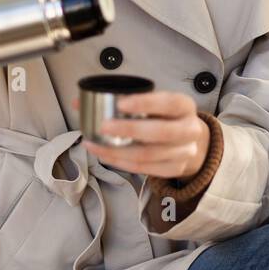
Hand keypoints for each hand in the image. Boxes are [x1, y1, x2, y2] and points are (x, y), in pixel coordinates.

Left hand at [68, 91, 209, 180]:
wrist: (189, 140)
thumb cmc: (164, 116)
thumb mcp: (154, 102)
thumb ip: (124, 100)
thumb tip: (78, 101)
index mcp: (185, 106)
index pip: (169, 103)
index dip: (146, 103)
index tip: (121, 104)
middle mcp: (190, 130)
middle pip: (161, 133)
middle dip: (129, 129)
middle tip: (103, 126)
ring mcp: (184, 153)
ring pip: (148, 155)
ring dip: (117, 151)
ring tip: (94, 144)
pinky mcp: (174, 170)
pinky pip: (144, 169)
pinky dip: (121, 162)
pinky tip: (104, 154)